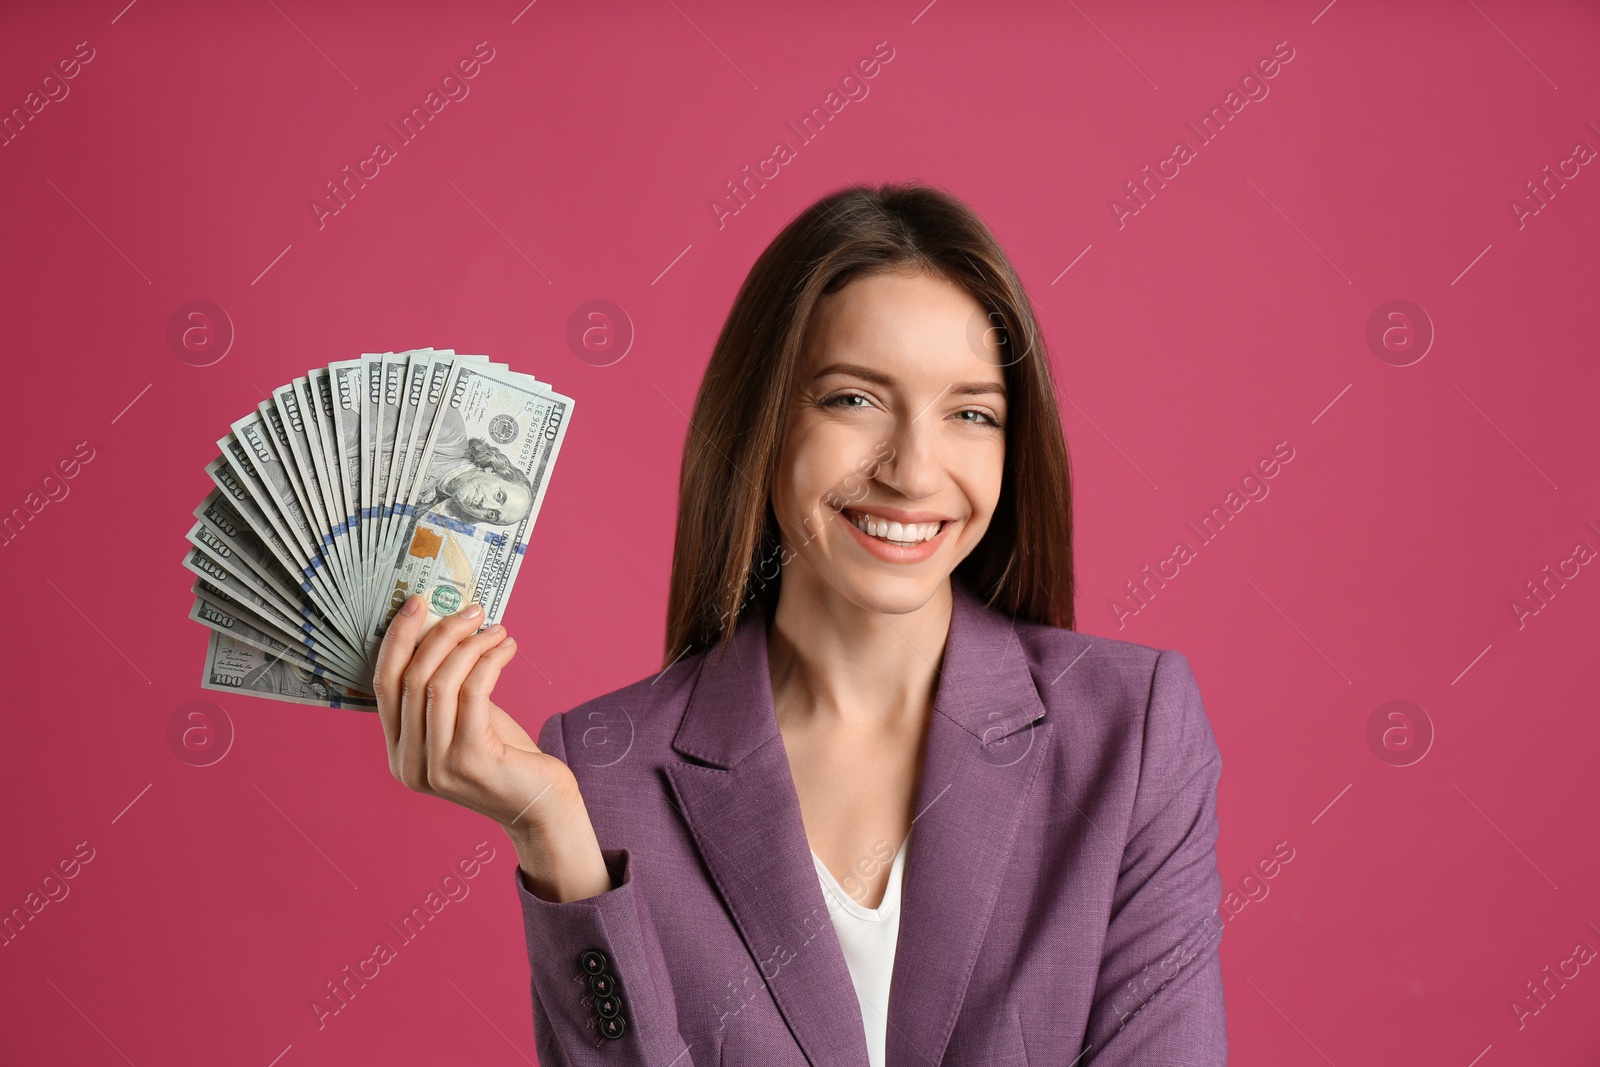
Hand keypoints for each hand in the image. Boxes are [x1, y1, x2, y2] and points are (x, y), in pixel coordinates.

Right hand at [374, 595, 580, 842]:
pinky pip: (473, 693)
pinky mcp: (470, 760)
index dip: (397, 639)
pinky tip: (506, 648)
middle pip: (410, 679)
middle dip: (438, 633)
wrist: (540, 805)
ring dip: (469, 645)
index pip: (383, 685)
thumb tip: (440, 627)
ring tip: (495, 628)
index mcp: (398, 753)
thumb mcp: (462, 721)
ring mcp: (436, 765)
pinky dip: (489, 661)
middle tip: (469, 608)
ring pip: (440, 683)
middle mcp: (408, 764)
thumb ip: (442, 689)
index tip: (418, 602)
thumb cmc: (504, 757)